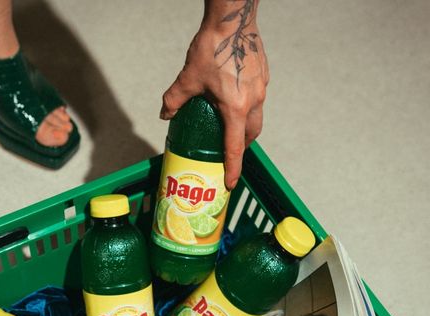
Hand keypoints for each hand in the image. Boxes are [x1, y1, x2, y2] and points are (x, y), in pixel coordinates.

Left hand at [161, 0, 268, 189]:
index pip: (235, 147)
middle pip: (251, 135)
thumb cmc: (212, 47)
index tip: (231, 183)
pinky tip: (233, 99)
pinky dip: (247, 106)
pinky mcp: (263, 75)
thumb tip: (166, 114)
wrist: (232, 19)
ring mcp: (261, 88)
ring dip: (245, 127)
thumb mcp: (187, 78)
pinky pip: (257, 99)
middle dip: (241, 147)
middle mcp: (253, 101)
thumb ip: (175, 100)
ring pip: (256, 117)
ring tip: (230, 128)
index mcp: (235, 108)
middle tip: (228, 153)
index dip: (233, 168)